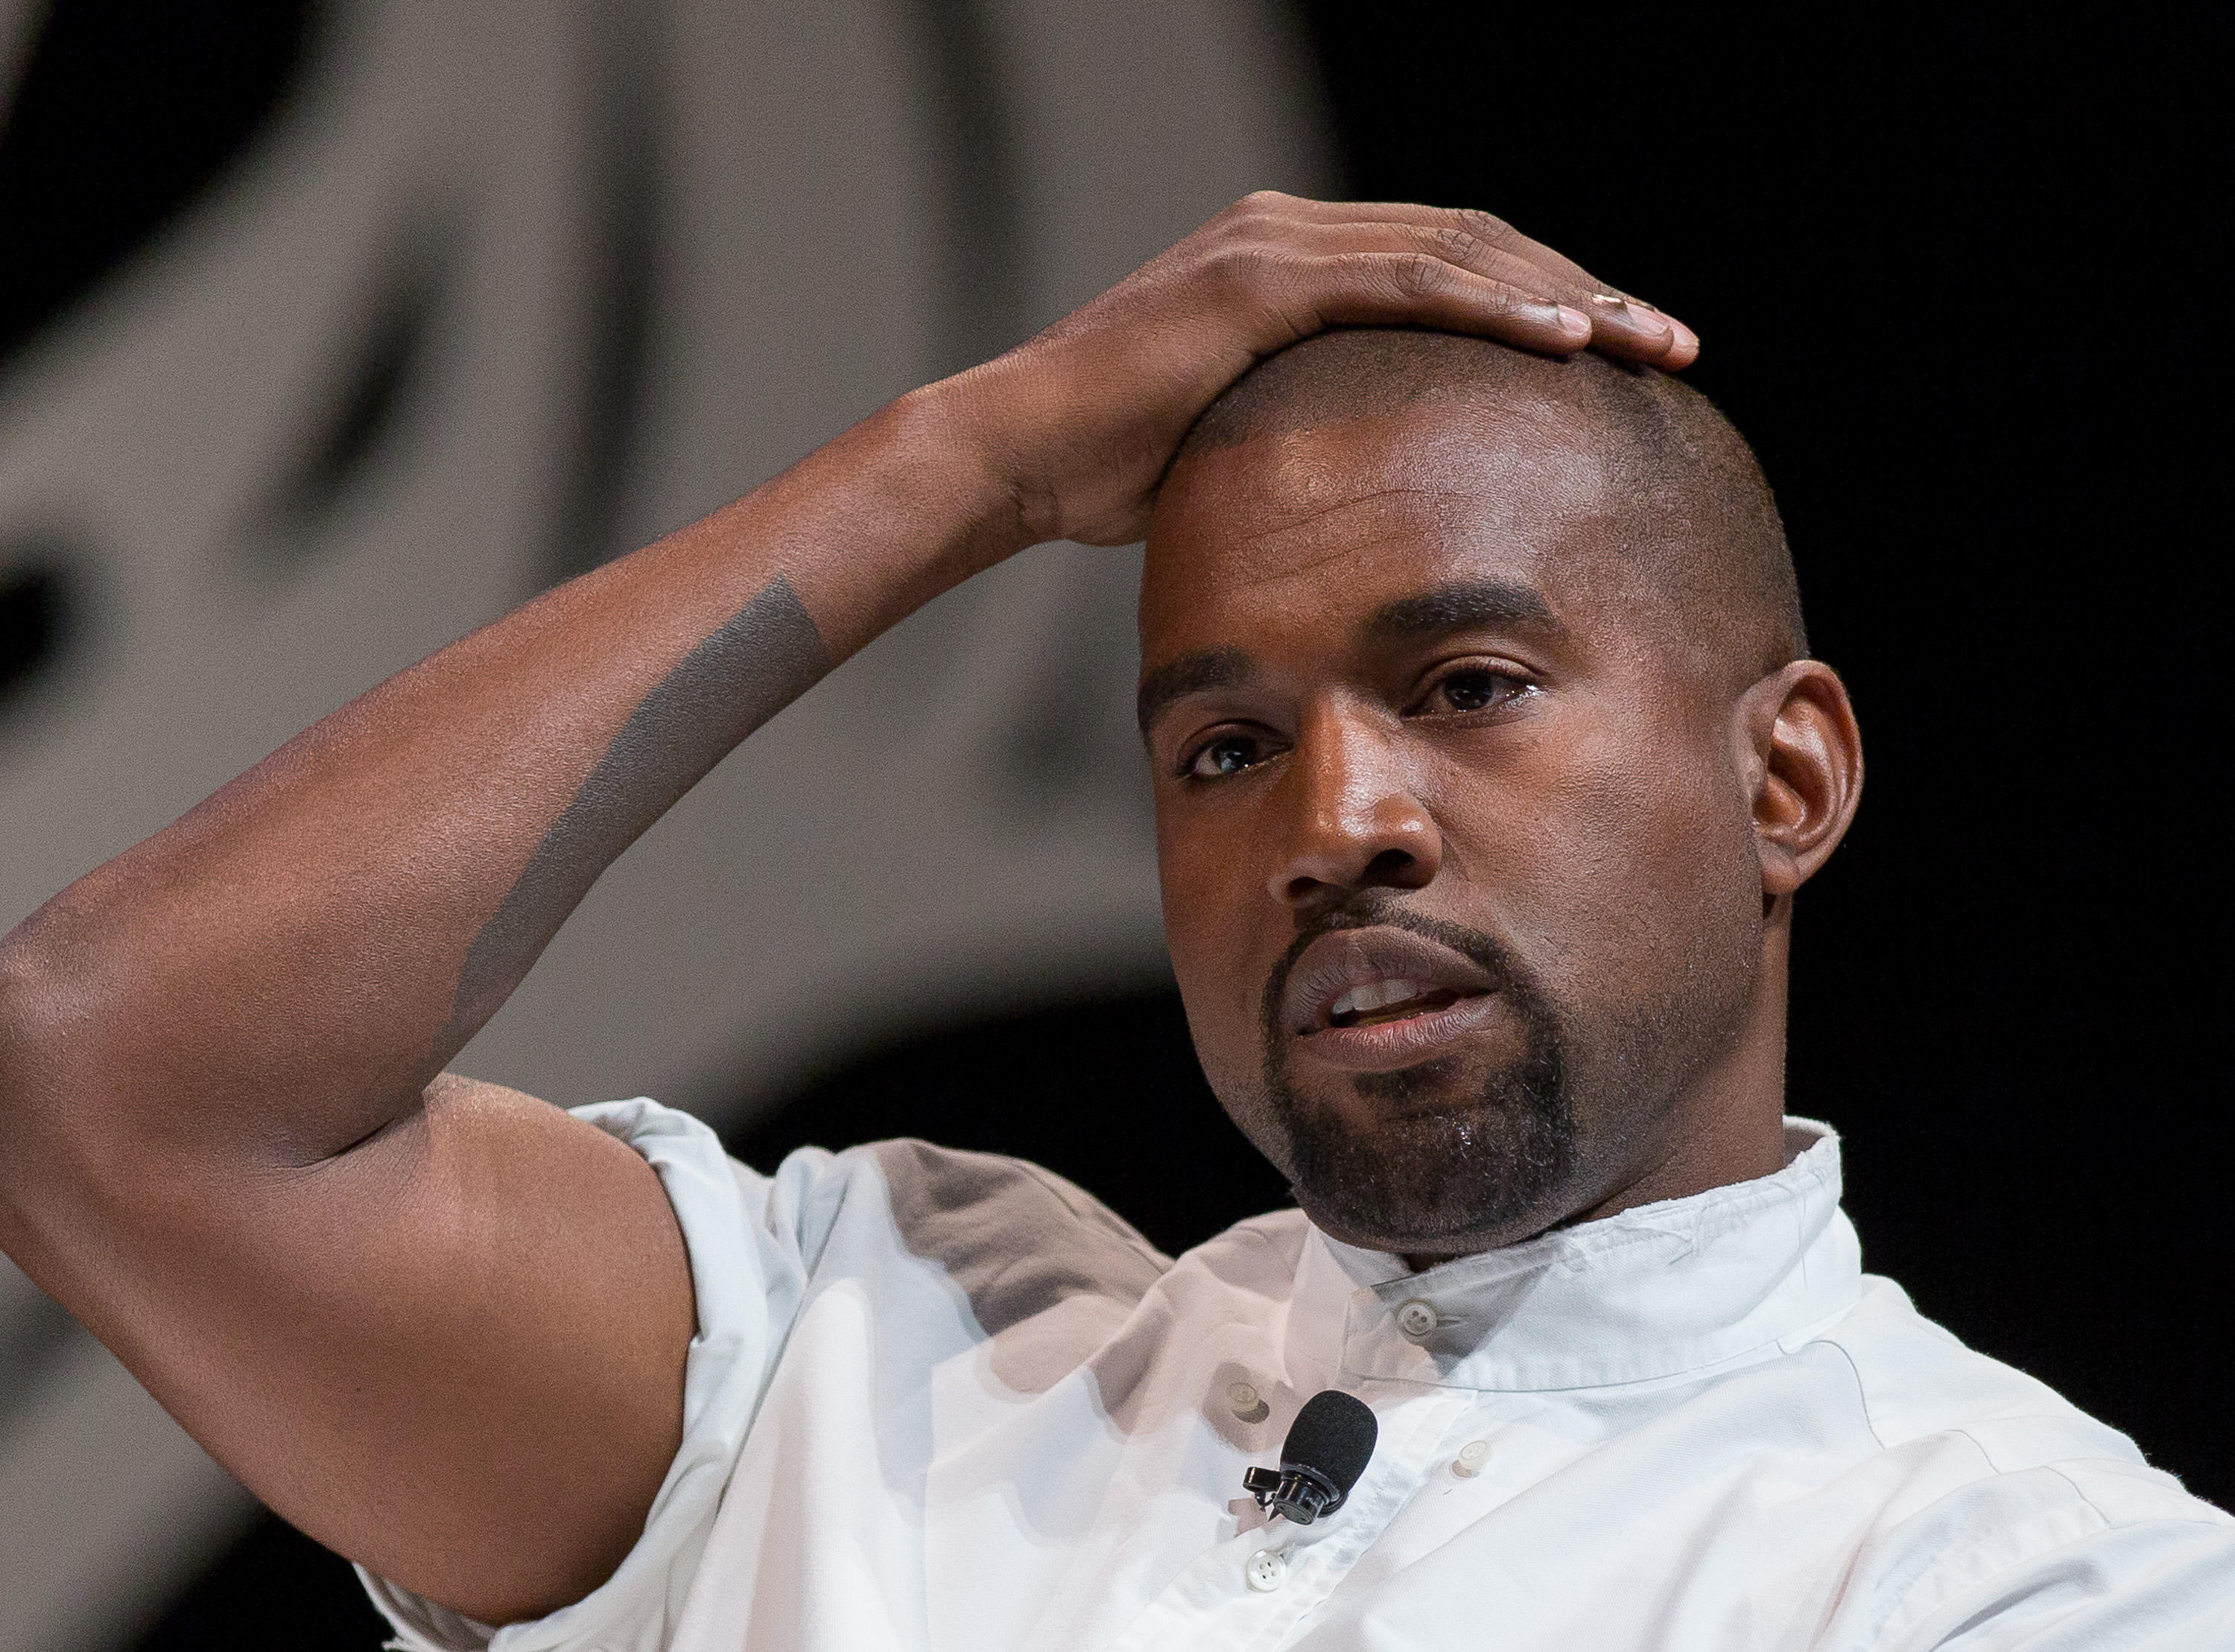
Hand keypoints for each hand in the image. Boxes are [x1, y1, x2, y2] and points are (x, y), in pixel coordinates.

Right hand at [950, 191, 1698, 548]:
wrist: (1017, 453)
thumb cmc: (1115, 468)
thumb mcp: (1240, 441)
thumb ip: (1311, 431)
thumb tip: (1375, 492)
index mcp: (1295, 260)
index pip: (1452, 265)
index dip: (1546, 304)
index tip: (1622, 358)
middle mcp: (1292, 230)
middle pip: (1478, 245)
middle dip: (1585, 295)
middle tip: (1671, 344)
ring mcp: (1276, 245)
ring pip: (1461, 254)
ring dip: (1568, 300)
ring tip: (1650, 344)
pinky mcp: (1260, 280)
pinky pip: (1408, 285)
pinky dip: (1495, 310)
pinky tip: (1569, 345)